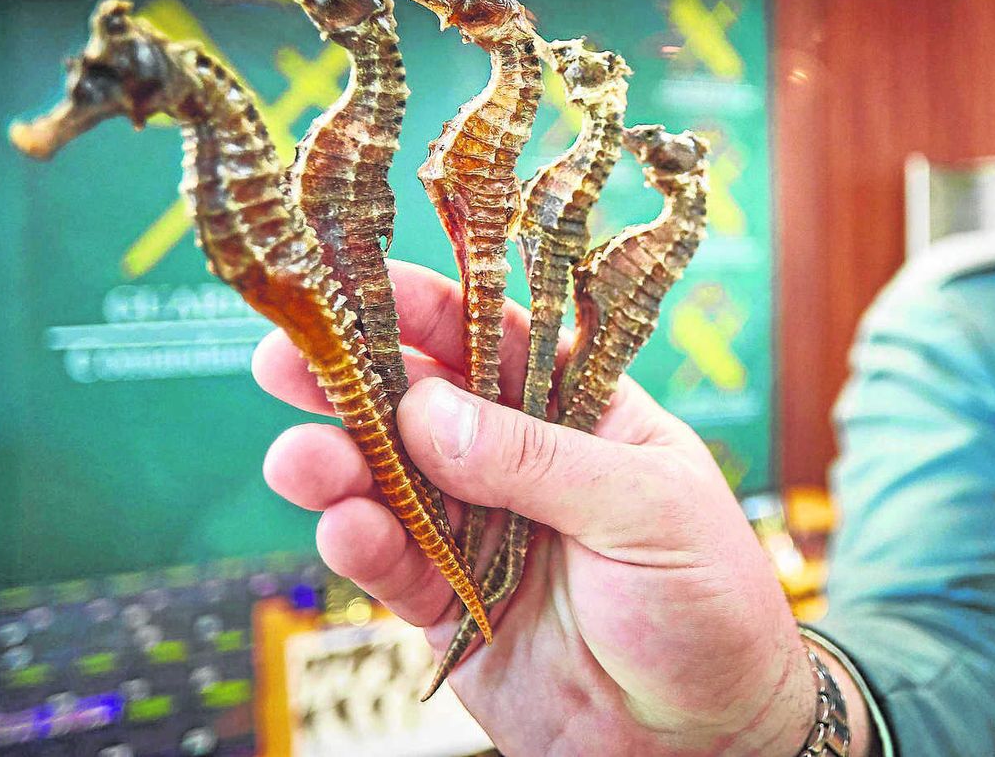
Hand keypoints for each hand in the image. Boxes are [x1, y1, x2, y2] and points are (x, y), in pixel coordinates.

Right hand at [252, 259, 813, 755]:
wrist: (706, 736)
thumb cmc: (710, 604)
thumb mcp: (648, 511)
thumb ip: (540, 461)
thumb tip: (429, 409)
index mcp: (583, 414)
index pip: (500, 340)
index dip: (432, 310)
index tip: (362, 283)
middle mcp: (521, 464)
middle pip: (423, 404)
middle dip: (353, 379)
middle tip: (284, 360)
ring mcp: (481, 534)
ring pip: (391, 484)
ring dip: (340, 465)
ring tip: (304, 462)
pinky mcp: (452, 608)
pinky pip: (395, 566)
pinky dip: (362, 546)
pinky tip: (347, 528)